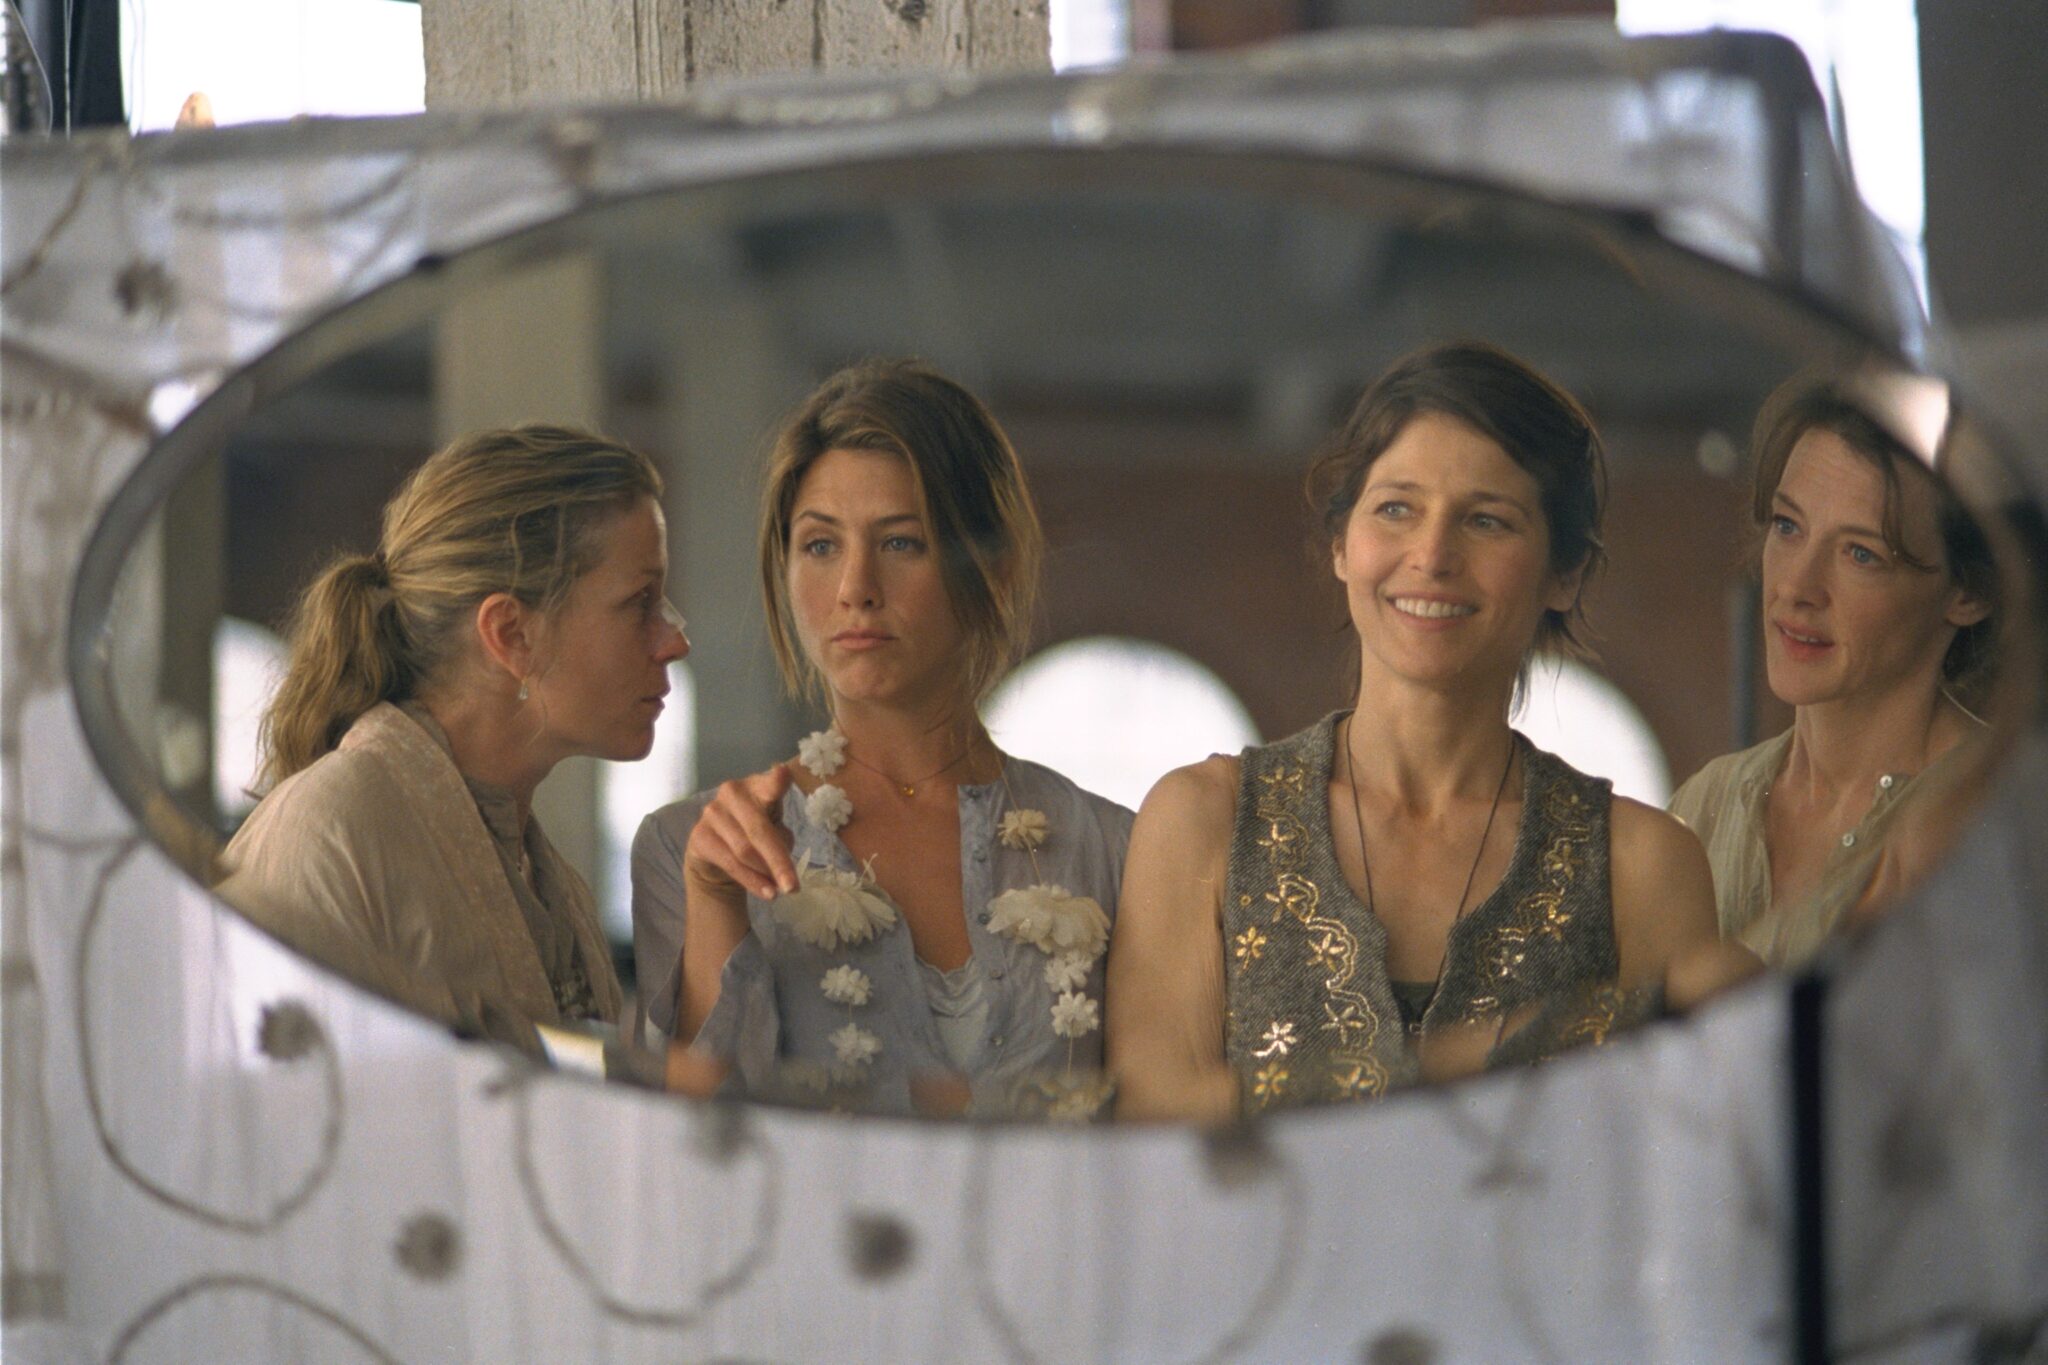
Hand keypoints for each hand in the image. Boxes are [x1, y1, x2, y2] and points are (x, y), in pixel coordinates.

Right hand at [684, 765, 798, 902]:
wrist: (716, 854)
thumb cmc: (753, 833)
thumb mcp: (774, 828)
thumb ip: (781, 834)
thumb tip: (782, 853)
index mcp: (757, 786)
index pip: (769, 783)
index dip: (776, 780)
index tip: (783, 774)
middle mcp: (732, 792)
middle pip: (759, 830)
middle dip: (779, 861)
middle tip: (794, 887)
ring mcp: (712, 812)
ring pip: (745, 850)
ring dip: (766, 874)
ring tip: (781, 890)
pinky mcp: (699, 835)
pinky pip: (730, 863)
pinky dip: (751, 881)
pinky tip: (767, 892)